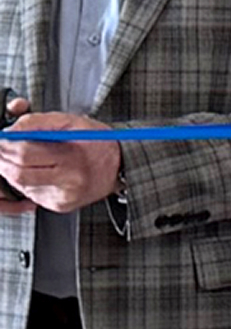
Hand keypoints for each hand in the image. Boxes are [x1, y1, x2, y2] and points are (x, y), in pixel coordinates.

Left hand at [0, 100, 122, 213]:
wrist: (120, 166)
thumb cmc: (96, 142)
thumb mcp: (72, 122)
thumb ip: (39, 122)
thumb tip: (10, 131)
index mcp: (73, 157)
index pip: (25, 154)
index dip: (6, 146)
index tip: (2, 138)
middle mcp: (70, 181)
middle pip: (19, 173)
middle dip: (4, 160)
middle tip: (2, 150)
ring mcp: (64, 197)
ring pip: (21, 185)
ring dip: (13, 171)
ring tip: (22, 159)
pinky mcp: (60, 206)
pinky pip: (31, 193)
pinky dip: (26, 181)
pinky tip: (38, 171)